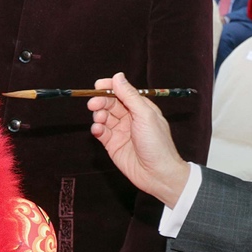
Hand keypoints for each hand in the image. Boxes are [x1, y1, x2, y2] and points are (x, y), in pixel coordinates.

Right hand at [87, 73, 189, 207]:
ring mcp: (121, 131)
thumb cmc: (157, 144)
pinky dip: (97, 129)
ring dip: (98, 115)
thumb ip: (130, 95)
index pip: (123, 92)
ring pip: (104, 116)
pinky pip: (101, 132)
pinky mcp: (113, 144)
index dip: (110, 87)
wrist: (158, 174)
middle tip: (93, 104)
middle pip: (110, 103)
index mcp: (141, 108)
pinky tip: (98, 130)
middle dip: (101, 101)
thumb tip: (118, 77)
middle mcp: (130, 118)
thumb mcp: (145, 115)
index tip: (98, 85)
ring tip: (99, 119)